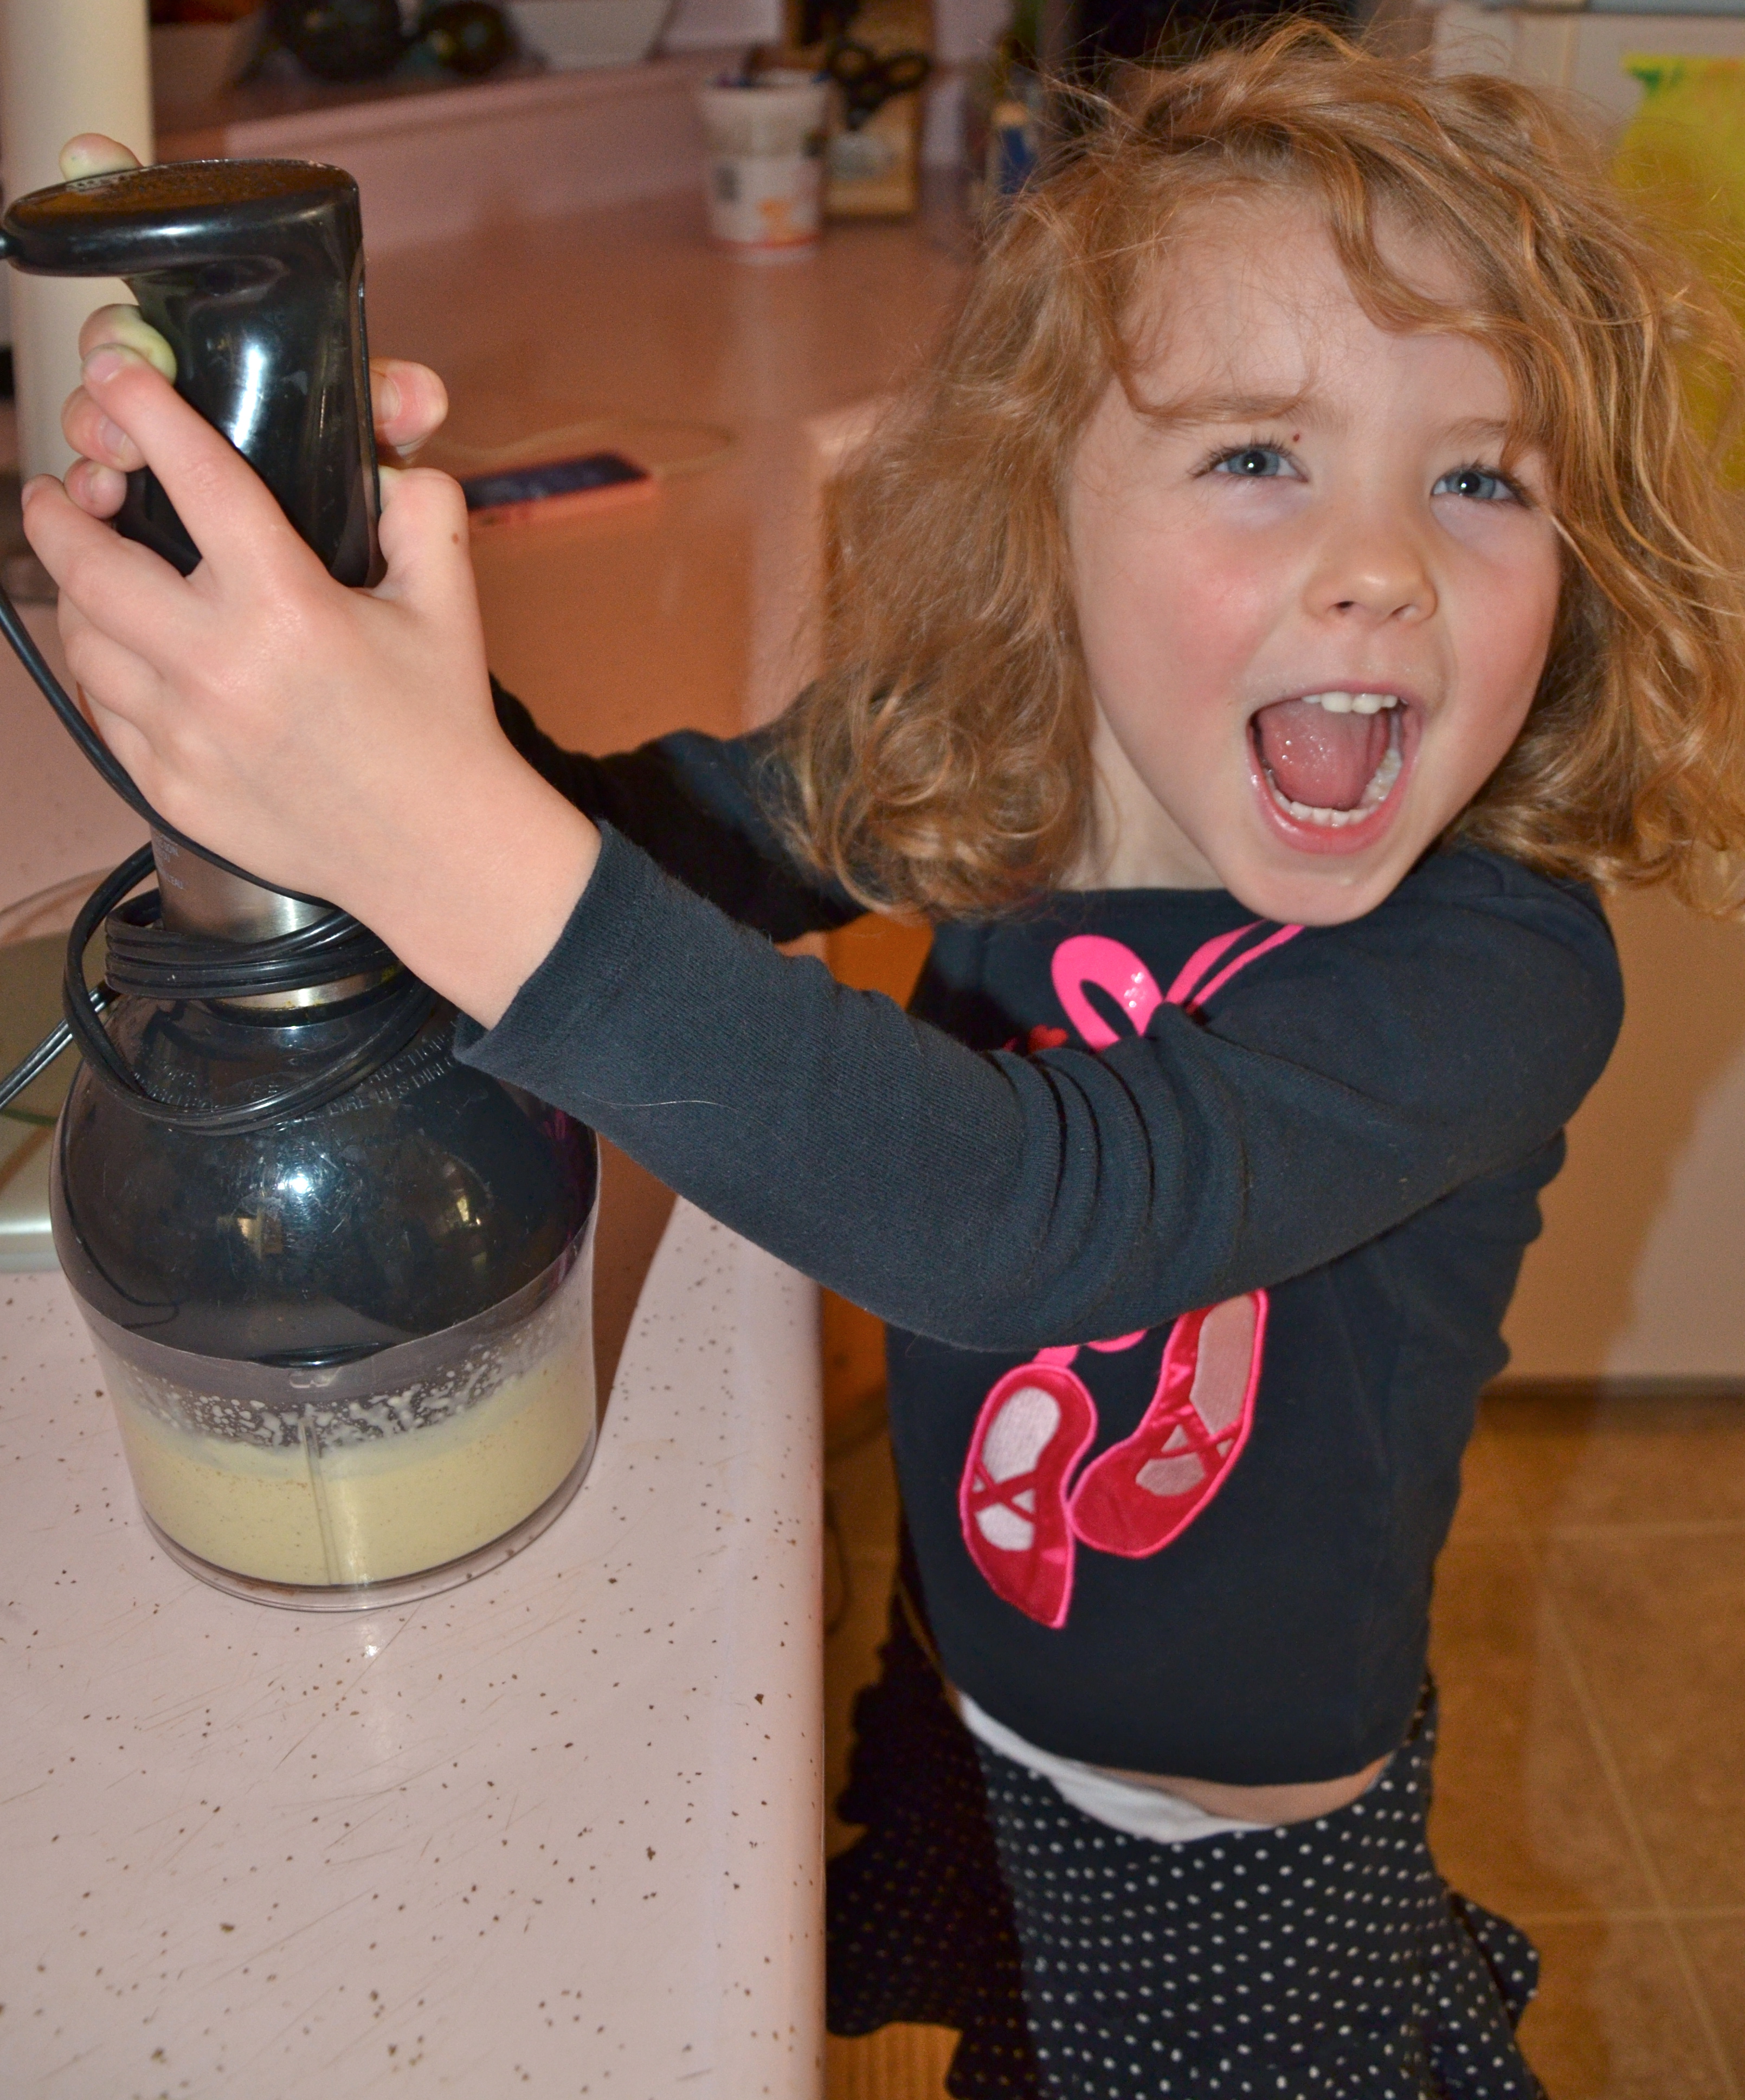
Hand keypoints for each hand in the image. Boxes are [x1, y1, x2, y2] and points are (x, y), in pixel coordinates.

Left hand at [22, 343, 597, 1027]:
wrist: (439, 855)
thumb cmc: (443, 729)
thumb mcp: (449, 605)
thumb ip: (420, 512)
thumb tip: (386, 465)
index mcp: (289, 609)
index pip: (195, 480)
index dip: (145, 412)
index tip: (117, 379)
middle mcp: (221, 669)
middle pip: (88, 564)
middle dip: (57, 512)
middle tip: (63, 490)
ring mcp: (185, 737)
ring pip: (82, 640)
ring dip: (75, 594)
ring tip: (90, 574)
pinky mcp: (169, 789)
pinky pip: (102, 713)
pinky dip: (105, 673)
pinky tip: (126, 658)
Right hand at [54, 134, 449, 524]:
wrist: (348, 563)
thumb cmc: (358, 476)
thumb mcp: (380, 433)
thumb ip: (394, 404)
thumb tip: (415, 395)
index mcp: (234, 331)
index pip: (172, 244)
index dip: (122, 185)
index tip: (92, 152)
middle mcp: (185, 369)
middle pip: (119, 329)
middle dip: (114, 341)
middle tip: (134, 364)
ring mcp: (154, 429)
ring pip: (95, 403)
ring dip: (97, 420)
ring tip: (118, 452)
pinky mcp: (140, 494)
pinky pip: (94, 477)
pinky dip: (93, 482)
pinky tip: (106, 494)